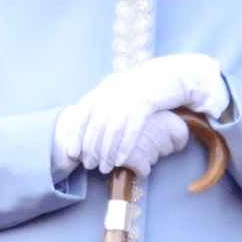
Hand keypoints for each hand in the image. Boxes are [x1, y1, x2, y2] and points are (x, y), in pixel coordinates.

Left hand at [75, 54, 228, 172]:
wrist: (168, 74)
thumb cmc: (142, 87)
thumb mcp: (119, 89)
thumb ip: (103, 102)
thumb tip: (87, 124)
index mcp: (104, 88)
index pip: (82, 113)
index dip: (75, 134)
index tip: (73, 152)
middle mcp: (113, 93)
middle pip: (96, 125)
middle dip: (90, 148)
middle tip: (89, 165)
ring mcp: (129, 99)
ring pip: (112, 130)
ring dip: (106, 152)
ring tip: (104, 167)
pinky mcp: (145, 105)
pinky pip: (131, 130)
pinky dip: (124, 147)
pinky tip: (120, 160)